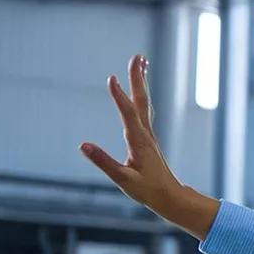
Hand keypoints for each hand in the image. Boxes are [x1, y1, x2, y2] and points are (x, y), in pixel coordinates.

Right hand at [80, 54, 217, 237]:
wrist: (169, 196)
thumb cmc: (147, 190)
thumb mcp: (123, 179)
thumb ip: (103, 162)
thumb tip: (83, 146)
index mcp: (139, 142)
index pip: (128, 114)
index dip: (119, 97)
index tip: (111, 78)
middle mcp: (145, 133)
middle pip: (141, 101)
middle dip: (137, 78)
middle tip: (137, 56)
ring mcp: (148, 134)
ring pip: (144, 103)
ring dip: (141, 82)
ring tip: (140, 62)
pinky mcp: (147, 137)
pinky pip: (144, 110)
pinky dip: (140, 95)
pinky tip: (139, 89)